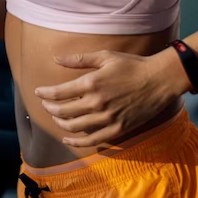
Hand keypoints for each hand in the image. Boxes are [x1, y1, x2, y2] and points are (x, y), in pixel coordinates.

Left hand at [34, 49, 184, 147]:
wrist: (159, 80)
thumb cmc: (132, 65)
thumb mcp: (104, 56)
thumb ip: (79, 59)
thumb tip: (56, 58)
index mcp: (91, 84)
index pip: (58, 93)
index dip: (44, 93)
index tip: (38, 92)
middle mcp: (96, 103)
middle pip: (63, 111)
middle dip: (49, 108)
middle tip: (45, 103)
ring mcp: (107, 118)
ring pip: (74, 127)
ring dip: (60, 123)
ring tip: (55, 116)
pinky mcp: (118, 129)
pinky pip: (92, 140)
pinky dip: (76, 141)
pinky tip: (67, 138)